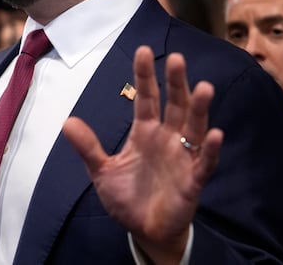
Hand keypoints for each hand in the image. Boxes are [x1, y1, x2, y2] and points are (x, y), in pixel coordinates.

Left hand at [62, 46, 222, 263]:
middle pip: (174, 105)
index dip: (145, 76)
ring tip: (204, 87)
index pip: (146, 99)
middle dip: (175, 83)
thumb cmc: (128, 198)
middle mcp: (167, 140)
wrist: (144, 231)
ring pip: (194, 129)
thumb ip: (88, 147)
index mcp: (145, 133)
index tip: (143, 50)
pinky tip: (214, 134)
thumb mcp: (102, 171)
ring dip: (199, 109)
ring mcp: (182, 158)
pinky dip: (210, 150)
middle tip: (177, 58)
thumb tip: (68, 122)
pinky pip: (204, 163)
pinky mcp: (192, 182)